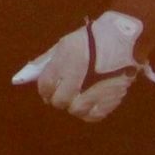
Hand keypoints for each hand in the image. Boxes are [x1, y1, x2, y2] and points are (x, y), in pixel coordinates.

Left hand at [11, 8, 153, 122]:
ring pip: (75, 110)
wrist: (125, 39)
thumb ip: (47, 61)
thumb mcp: (65, 44)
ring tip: (77, 96)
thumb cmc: (92, 39)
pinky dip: (88, 112)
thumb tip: (29, 75)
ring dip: (73, 105)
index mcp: (68, 59)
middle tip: (62, 93)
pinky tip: (89, 102)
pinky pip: (93, 115)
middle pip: (60, 101)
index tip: (48, 90)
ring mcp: (98, 89)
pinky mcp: (112, 98)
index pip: (46, 85)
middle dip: (58, 98)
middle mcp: (81, 76)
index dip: (44, 90)